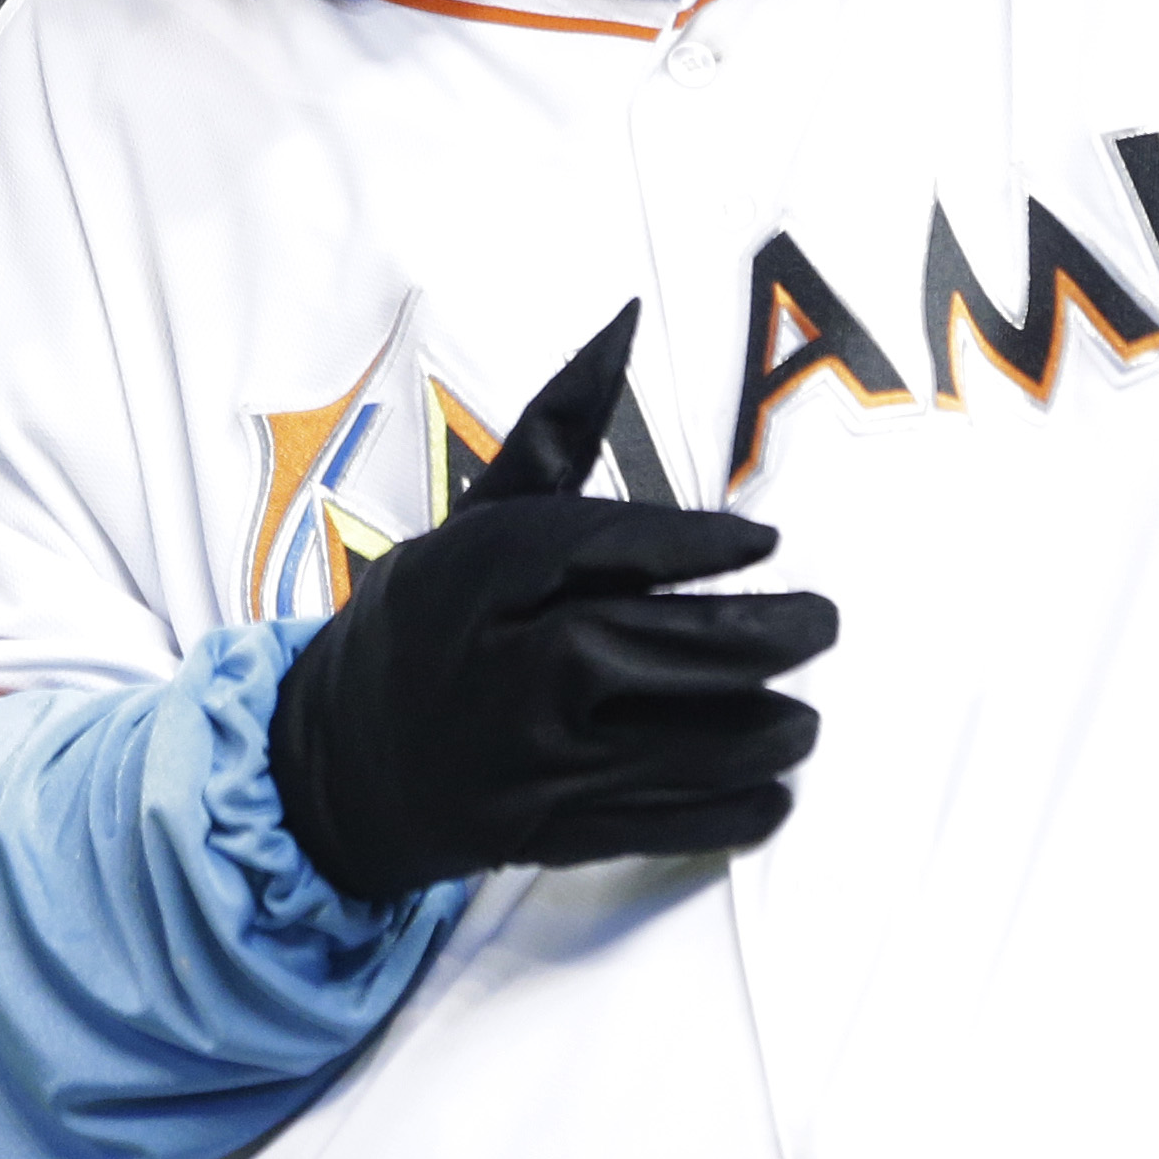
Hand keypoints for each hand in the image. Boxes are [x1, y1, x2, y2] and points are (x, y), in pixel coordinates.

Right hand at [263, 303, 838, 905]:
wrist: (335, 761)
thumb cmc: (430, 616)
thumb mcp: (475, 515)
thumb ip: (557, 428)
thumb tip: (624, 324)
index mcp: (484, 573)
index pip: (605, 549)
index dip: (695, 546)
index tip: (767, 542)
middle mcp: (506, 664)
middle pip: (654, 649)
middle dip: (761, 639)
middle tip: (823, 624)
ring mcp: (526, 758)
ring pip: (671, 747)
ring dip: (762, 733)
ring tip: (808, 716)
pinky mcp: (542, 833)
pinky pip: (656, 827)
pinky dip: (729, 813)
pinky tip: (774, 791)